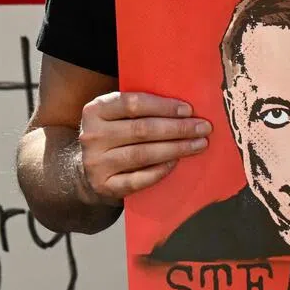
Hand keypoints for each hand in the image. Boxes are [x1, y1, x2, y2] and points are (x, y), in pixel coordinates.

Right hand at [78, 91, 211, 203]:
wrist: (87, 168)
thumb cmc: (111, 134)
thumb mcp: (115, 115)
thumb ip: (138, 108)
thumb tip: (182, 108)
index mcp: (95, 110)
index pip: (132, 104)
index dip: (163, 106)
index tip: (188, 110)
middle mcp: (92, 135)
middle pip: (141, 130)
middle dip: (177, 128)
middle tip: (202, 128)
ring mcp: (96, 163)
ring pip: (142, 155)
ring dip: (175, 149)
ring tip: (198, 144)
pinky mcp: (104, 186)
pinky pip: (137, 179)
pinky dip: (159, 171)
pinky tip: (175, 162)